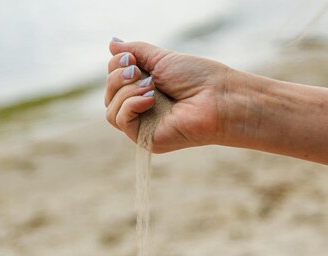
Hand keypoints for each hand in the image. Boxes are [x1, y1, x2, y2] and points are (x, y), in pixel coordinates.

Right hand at [105, 40, 238, 152]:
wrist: (218, 96)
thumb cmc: (197, 78)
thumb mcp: (161, 59)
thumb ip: (136, 51)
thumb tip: (112, 42)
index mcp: (144, 91)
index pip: (114, 82)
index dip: (116, 67)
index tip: (131, 58)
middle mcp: (141, 110)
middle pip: (109, 96)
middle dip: (117, 77)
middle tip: (136, 70)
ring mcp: (143, 126)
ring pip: (111, 111)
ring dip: (125, 91)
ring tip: (150, 85)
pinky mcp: (146, 139)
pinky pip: (121, 121)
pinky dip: (130, 105)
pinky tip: (149, 99)